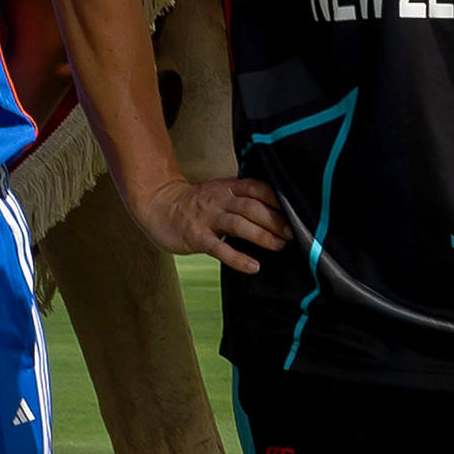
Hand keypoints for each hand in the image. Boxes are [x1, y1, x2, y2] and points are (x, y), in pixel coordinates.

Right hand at [124, 166, 292, 274]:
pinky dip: (238, 258)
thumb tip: (279, 213)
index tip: (296, 212)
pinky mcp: (196, 237)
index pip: (257, 189)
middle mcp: (219, 200)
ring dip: (262, 236)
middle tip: (293, 234)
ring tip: (279, 246)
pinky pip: (219, 248)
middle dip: (275, 221)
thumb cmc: (196, 203)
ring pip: (238, 225)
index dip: (278, 200)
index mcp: (228, 188)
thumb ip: (244, 198)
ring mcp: (207, 218)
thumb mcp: (220, 193)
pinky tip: (252, 266)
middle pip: (252, 207)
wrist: (158, 205)